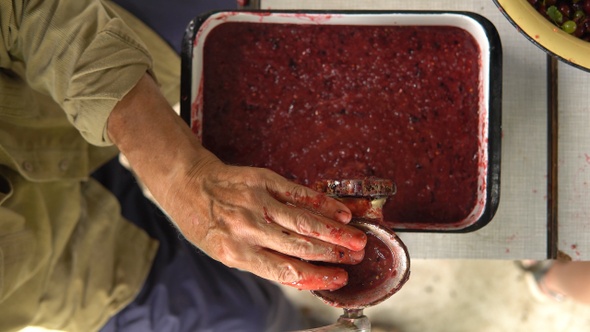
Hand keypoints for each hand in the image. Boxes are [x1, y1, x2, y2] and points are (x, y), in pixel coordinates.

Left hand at [165, 154, 366, 290]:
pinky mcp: (263, 180)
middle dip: (334, 253)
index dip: (318, 277)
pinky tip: (341, 212)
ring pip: (304, 221)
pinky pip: (299, 193)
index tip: (340, 278)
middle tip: (357, 256)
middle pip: (301, 246)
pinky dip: (323, 204)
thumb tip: (303, 273)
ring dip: (335, 232)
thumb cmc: (206, 222)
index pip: (286, 271)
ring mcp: (256, 202)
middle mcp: (248, 229)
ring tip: (357, 239)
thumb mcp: (225, 251)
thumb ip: (261, 261)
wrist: (189, 184)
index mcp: (237, 253)